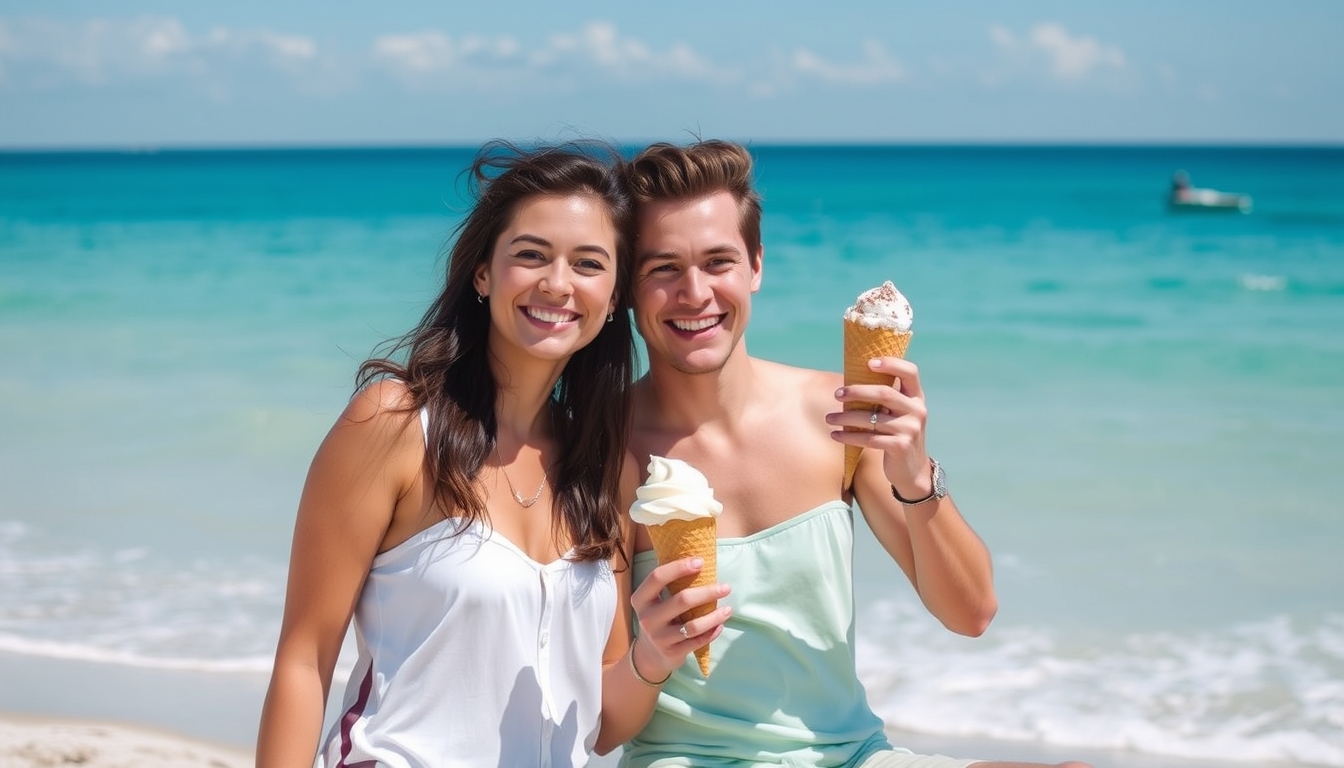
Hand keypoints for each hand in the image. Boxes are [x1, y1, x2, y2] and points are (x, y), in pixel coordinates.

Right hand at [629, 556, 730, 679]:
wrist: (649, 654)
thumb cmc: (658, 617)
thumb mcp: (654, 601)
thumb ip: (667, 584)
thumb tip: (698, 561)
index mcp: (641, 599)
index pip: (657, 577)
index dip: (679, 567)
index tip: (700, 562)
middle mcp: (647, 618)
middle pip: (682, 600)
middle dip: (707, 592)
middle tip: (726, 587)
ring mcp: (659, 637)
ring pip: (693, 625)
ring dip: (714, 616)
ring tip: (728, 609)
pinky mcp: (672, 653)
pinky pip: (697, 641)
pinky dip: (712, 633)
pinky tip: (721, 625)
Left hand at [827, 356, 931, 498]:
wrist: (912, 470)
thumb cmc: (898, 435)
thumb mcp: (898, 414)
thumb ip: (885, 399)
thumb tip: (850, 384)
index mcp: (917, 397)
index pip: (910, 372)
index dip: (891, 364)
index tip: (869, 362)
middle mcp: (917, 410)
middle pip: (884, 393)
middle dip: (857, 392)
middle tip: (837, 394)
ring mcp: (910, 429)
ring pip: (872, 418)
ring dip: (845, 417)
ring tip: (829, 418)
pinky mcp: (900, 446)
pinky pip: (869, 438)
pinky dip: (849, 436)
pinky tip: (835, 435)